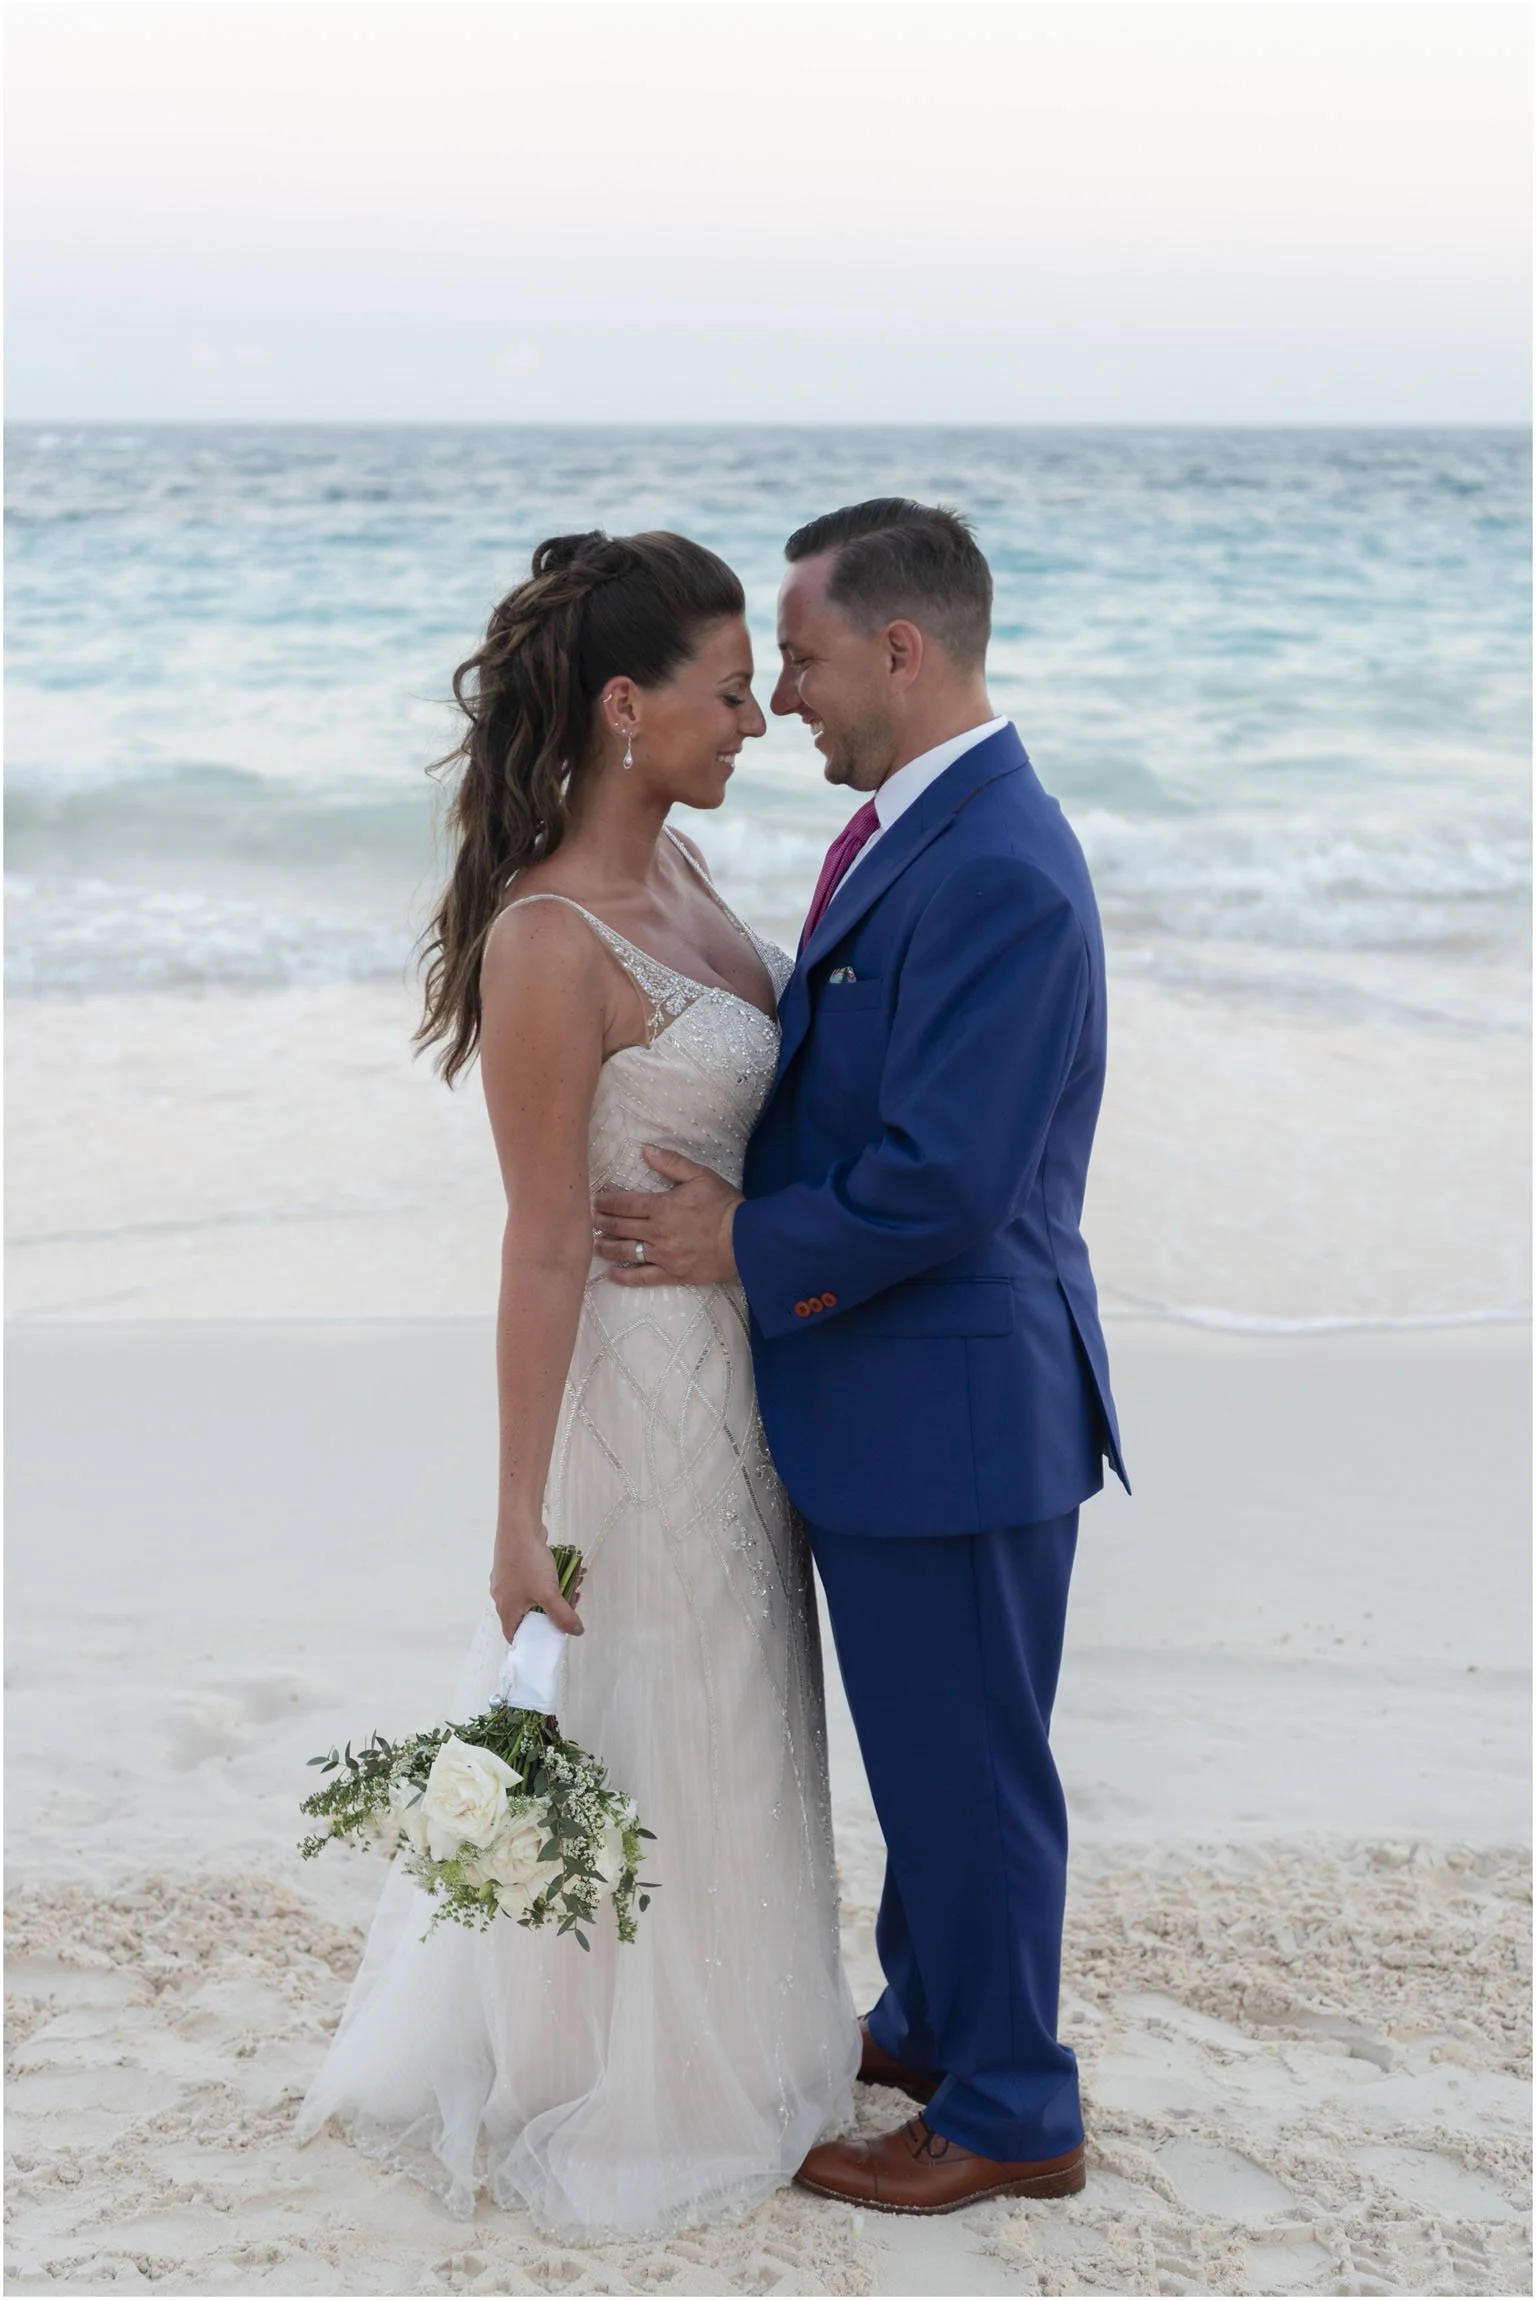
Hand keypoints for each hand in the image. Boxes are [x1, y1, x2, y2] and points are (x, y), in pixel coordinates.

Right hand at [490, 1534, 584, 1644]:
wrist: (519, 1526)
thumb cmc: (527, 1562)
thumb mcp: (548, 1594)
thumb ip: (563, 1616)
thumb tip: (575, 1631)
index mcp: (506, 1610)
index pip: (515, 1636)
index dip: (531, 1642)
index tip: (550, 1641)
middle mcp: (503, 1597)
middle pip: (529, 1616)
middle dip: (552, 1613)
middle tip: (570, 1607)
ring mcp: (508, 1581)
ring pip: (534, 1596)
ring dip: (555, 1594)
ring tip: (573, 1586)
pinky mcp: (515, 1566)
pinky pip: (534, 1580)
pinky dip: (549, 1580)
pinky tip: (566, 1571)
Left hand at [593, 1147, 741, 1285]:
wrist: (746, 1239)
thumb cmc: (724, 1205)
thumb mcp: (700, 1175)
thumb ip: (671, 1163)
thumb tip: (646, 1150)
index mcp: (662, 1206)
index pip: (624, 1203)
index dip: (606, 1201)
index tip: (595, 1200)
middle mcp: (657, 1232)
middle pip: (620, 1226)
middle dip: (601, 1222)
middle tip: (590, 1220)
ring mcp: (663, 1255)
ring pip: (625, 1251)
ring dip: (606, 1247)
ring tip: (595, 1243)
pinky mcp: (672, 1274)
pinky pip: (643, 1277)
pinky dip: (625, 1276)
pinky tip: (611, 1274)